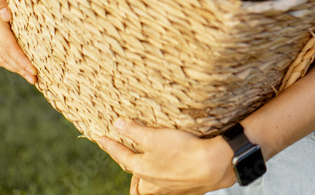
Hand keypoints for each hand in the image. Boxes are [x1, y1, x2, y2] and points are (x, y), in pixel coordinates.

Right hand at [0, 0, 37, 84]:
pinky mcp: (1, 39)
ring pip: (4, 59)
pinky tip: (30, 73)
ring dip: (19, 69)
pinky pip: (6, 58)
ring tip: (35, 79)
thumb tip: (5, 15)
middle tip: (36, 77)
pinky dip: (17, 66)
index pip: (8, 43)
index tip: (32, 67)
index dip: (19, 56)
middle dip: (21, 66)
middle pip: (5, 54)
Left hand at [98, 119, 234, 194]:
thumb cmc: (183, 152)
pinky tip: (172, 177)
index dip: (109, 145)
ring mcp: (170, 189)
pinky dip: (166, 185)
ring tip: (148, 176)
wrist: (213, 166)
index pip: (121, 155)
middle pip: (137, 186)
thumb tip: (117, 125)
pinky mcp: (186, 189)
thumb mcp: (154, 136)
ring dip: (148, 184)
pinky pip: (170, 190)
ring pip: (153, 190)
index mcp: (142, 169)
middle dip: (132, 180)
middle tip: (130, 168)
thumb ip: (134, 131)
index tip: (101, 138)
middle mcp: (154, 183)